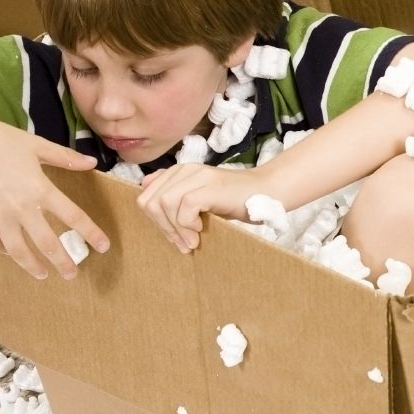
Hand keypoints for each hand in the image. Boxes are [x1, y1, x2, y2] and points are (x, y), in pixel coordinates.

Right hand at [0, 105, 107, 279]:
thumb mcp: (35, 145)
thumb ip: (65, 158)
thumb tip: (91, 162)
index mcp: (40, 189)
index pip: (74, 218)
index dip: (91, 234)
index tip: (103, 246)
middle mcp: (21, 209)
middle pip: (48, 245)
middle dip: (63, 263)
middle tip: (72, 274)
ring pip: (20, 252)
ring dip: (34, 267)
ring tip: (44, 275)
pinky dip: (5, 252)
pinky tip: (13, 254)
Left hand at [136, 162, 261, 252]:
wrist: (267, 191)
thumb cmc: (235, 200)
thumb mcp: (200, 200)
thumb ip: (176, 201)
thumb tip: (151, 209)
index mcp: (178, 173)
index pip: (146, 197)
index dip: (156, 221)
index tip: (175, 237)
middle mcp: (184, 170)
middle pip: (150, 201)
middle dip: (163, 227)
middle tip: (182, 243)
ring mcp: (197, 176)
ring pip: (164, 204)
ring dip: (176, 229)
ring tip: (192, 241)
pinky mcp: (209, 186)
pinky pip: (184, 207)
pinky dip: (188, 224)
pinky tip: (200, 231)